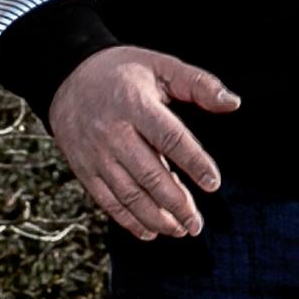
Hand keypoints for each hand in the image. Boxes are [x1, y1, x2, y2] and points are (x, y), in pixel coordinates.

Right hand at [48, 45, 238, 238]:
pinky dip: (127, 220)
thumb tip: (233, 103)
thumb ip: (198, 84)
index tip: (213, 183)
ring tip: (181, 230)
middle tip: (198, 223)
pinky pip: (105, 199)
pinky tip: (150, 231)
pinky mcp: (83, 167)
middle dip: (176, 203)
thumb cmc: (123, 72)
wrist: (66, 76)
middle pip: (149, 174)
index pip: (170, 139)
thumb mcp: (161, 66)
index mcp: (136, 106)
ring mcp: (95, 153)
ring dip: (156, 217)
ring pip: (128, 193)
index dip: (194, 163)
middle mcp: (113, 133)